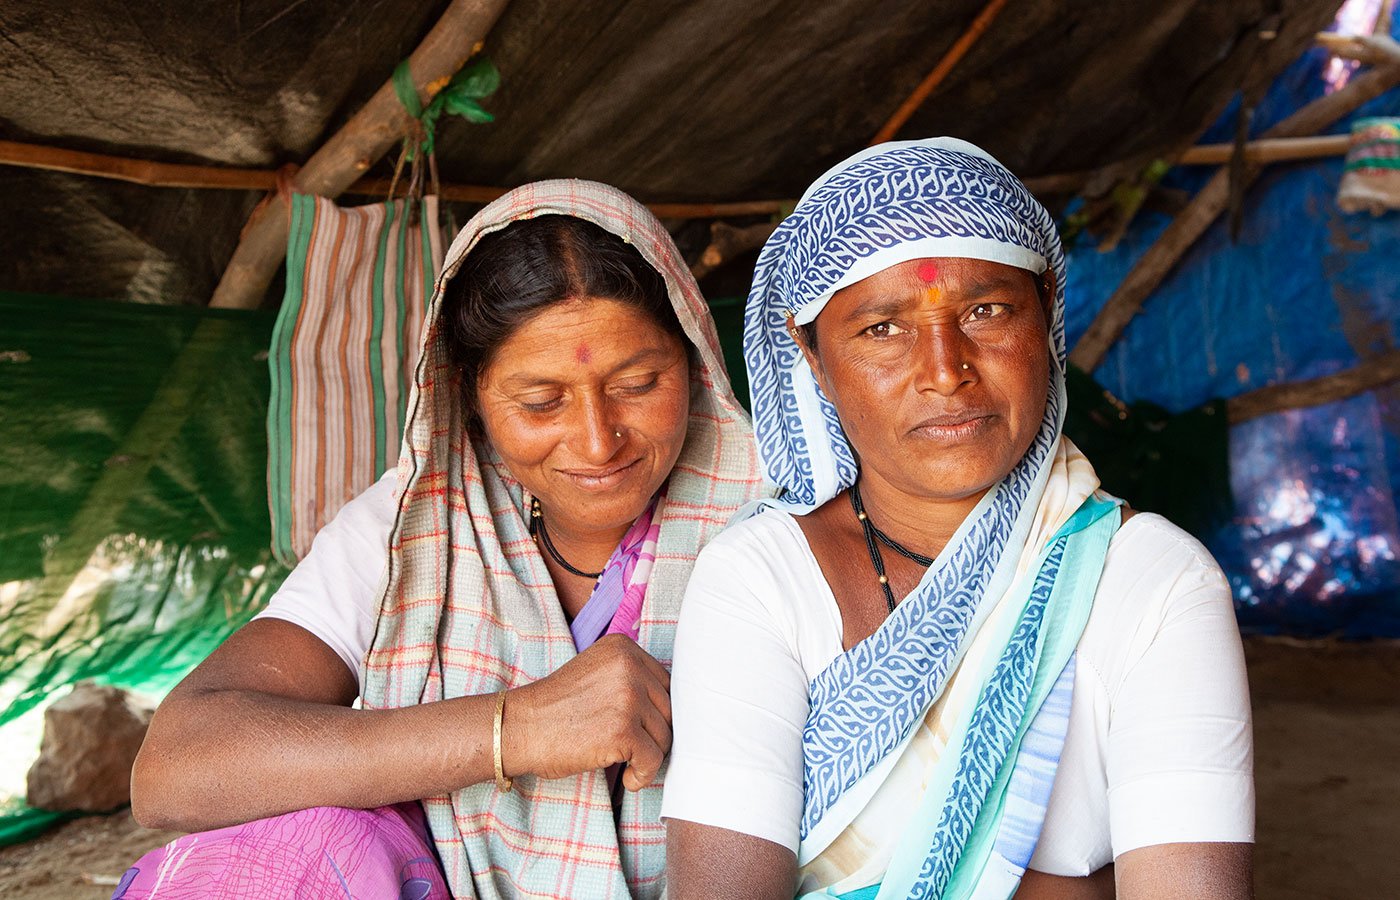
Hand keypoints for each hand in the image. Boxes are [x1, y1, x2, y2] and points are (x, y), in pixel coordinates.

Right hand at [502, 634, 671, 790]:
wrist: (519, 728)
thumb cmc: (555, 708)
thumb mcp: (595, 673)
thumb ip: (630, 678)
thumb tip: (672, 709)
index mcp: (623, 648)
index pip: (665, 685)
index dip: (655, 713)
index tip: (640, 730)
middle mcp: (629, 666)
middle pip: (668, 709)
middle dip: (653, 735)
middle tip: (632, 750)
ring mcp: (627, 697)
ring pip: (664, 736)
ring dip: (648, 757)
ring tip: (626, 764)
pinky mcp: (623, 730)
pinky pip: (654, 760)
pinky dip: (644, 776)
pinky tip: (628, 778)